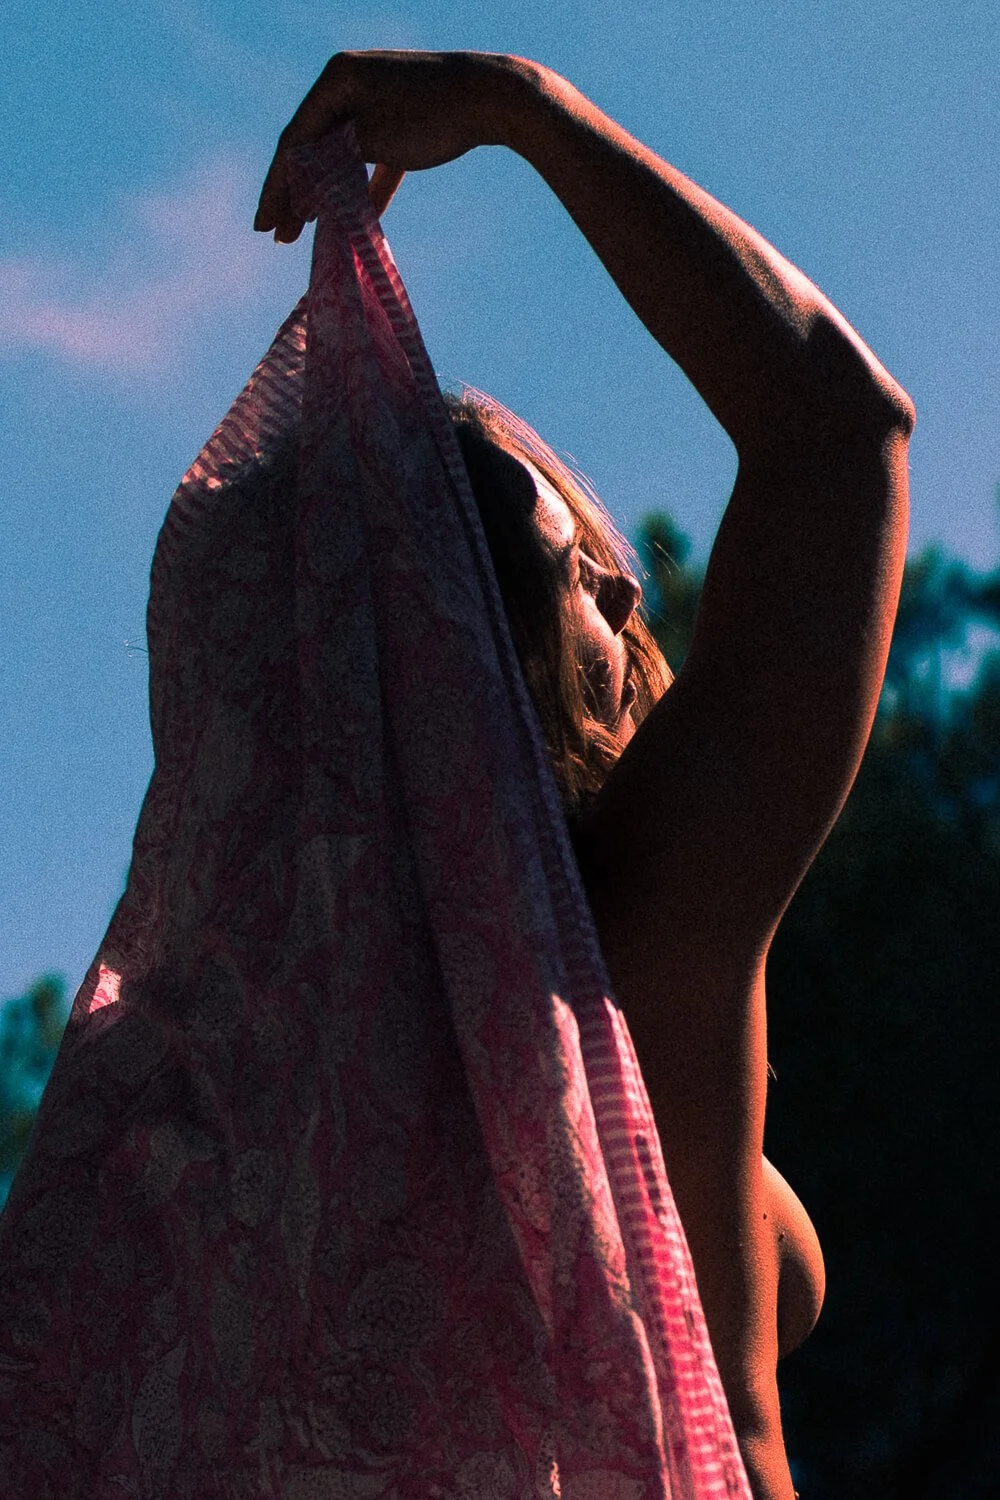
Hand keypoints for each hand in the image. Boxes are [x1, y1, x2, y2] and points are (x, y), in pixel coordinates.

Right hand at [254, 49, 524, 241]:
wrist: (492, 97)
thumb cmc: (429, 116)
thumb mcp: (371, 139)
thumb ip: (331, 158)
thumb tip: (301, 181)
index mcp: (335, 79)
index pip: (294, 141)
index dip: (276, 188)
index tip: (263, 226)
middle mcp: (349, 82)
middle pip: (313, 147)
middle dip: (295, 195)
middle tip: (278, 237)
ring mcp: (376, 99)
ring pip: (341, 154)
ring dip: (325, 193)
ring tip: (306, 228)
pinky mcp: (402, 118)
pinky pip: (374, 157)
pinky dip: (365, 187)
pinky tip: (358, 219)